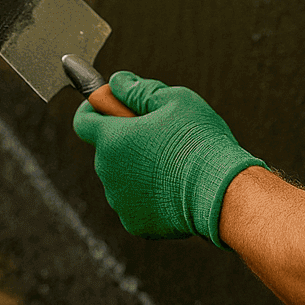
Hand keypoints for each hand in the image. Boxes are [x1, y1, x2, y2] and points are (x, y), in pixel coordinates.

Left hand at [72, 71, 266, 246]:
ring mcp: (120, 201)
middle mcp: (107, 171)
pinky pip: (136, 202)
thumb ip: (139, 90)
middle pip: (107, 149)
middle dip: (127, 139)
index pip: (83, 119)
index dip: (96, 107)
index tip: (113, 103)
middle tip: (161, 134)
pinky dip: (150, 195)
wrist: (221, 192)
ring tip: (174, 164)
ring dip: (138, 167)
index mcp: (111, 138)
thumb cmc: (199, 141)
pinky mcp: (135, 223)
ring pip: (122, 177)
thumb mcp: (173, 100)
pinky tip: (176, 188)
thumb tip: (118, 82)